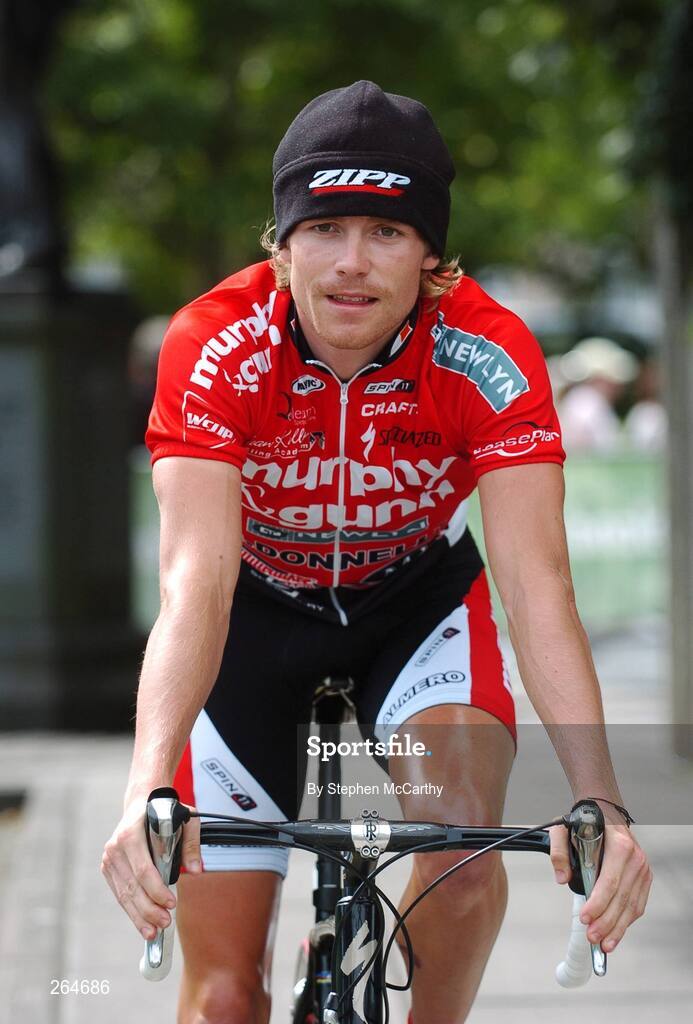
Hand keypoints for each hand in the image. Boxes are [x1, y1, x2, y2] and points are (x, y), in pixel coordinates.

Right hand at [101, 796, 200, 938]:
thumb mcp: (185, 818)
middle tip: (165, 922)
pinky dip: (131, 910)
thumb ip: (192, 843)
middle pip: (132, 887)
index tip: (171, 903)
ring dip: (139, 916)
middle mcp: (115, 847)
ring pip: (124, 894)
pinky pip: (120, 893)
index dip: (156, 890)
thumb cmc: (164, 811)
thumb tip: (197, 870)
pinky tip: (142, 923)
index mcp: (131, 834)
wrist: (141, 802)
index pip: (143, 869)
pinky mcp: (108, 868)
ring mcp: (109, 859)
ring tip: (153, 932)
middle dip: (149, 909)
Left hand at [549, 815, 651, 952]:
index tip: (586, 917)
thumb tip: (561, 876)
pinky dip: (626, 921)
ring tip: (604, 943)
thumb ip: (559, 851)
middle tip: (592, 936)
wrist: (605, 811)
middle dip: (606, 922)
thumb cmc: (587, 822)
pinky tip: (615, 933)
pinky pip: (637, 904)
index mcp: (619, 846)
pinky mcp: (643, 878)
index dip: (598, 903)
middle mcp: (635, 859)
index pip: (610, 882)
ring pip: (631, 906)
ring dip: (617, 928)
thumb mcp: (563, 829)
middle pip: (621, 899)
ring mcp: (642, 869)